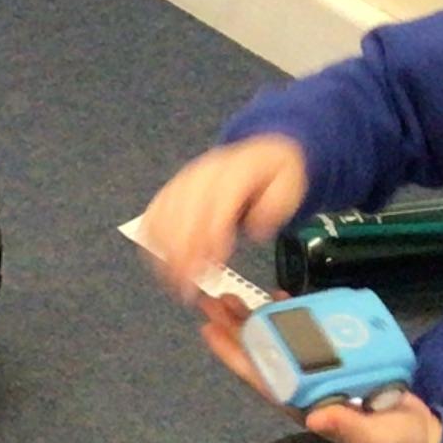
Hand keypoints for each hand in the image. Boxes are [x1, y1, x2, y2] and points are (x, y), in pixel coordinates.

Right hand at [136, 135, 307, 306]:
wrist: (256, 153)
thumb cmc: (272, 176)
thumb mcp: (290, 184)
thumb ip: (276, 207)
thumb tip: (255, 230)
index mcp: (234, 174)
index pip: (216, 209)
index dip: (211, 240)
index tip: (213, 268)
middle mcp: (202, 176)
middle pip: (183, 217)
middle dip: (182, 257)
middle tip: (187, 288)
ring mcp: (182, 183)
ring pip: (163, 218)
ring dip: (165, 254)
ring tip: (175, 282)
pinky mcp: (170, 191)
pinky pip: (152, 216)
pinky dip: (152, 241)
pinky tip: (161, 262)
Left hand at [197, 305, 442, 442]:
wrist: (419, 436)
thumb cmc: (391, 441)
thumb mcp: (370, 437)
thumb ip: (346, 427)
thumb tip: (316, 417)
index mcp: (302, 402)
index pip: (259, 376)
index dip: (233, 354)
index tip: (209, 328)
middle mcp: (303, 384)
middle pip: (262, 352)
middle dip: (237, 328)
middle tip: (214, 299)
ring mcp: (319, 370)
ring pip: (280, 340)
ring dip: (258, 318)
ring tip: (235, 294)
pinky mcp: (338, 358)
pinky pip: (308, 332)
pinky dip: (293, 315)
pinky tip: (281, 297)